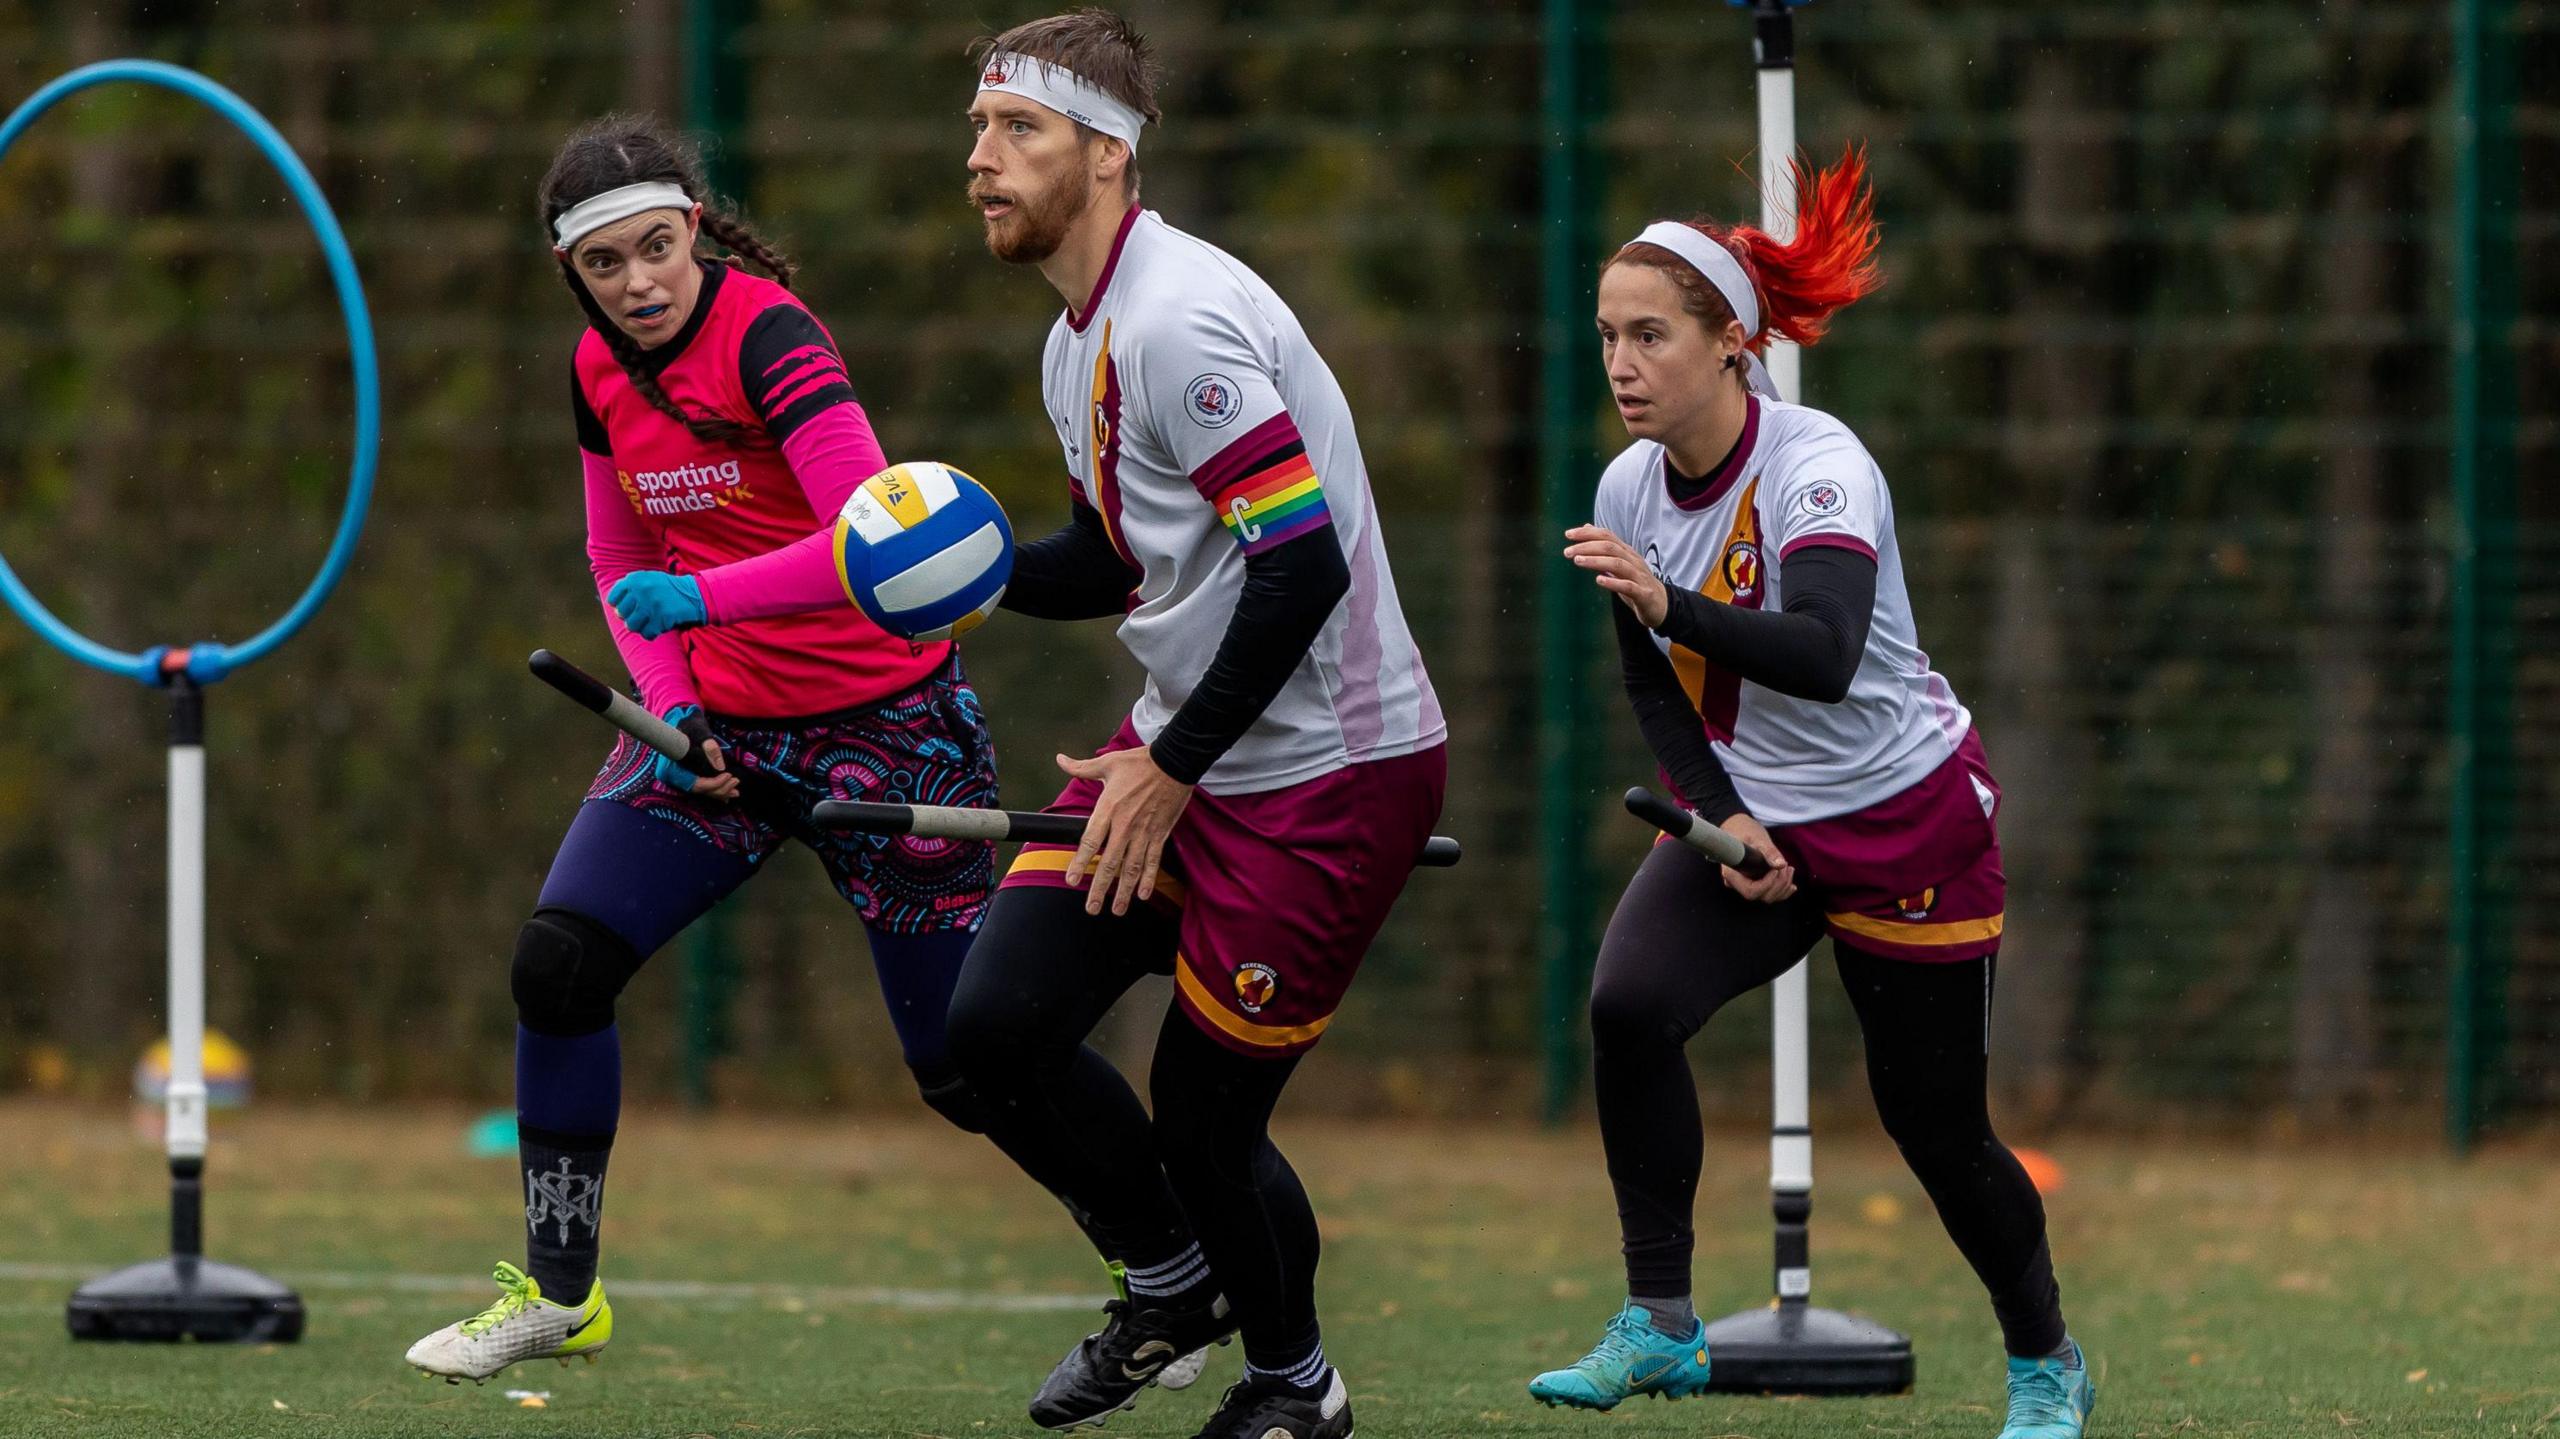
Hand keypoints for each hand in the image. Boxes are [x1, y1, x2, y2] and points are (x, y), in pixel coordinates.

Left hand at [608, 571, 706, 638]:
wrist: (694, 594)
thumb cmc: (667, 589)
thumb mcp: (647, 580)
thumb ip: (629, 589)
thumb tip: (614, 607)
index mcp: (635, 579)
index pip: (613, 599)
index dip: (620, 606)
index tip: (631, 607)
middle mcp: (641, 590)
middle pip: (621, 614)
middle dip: (630, 617)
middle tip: (642, 615)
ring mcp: (651, 604)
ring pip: (631, 626)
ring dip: (640, 627)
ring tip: (650, 622)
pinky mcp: (661, 617)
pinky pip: (647, 633)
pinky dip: (652, 633)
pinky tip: (659, 626)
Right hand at [654, 705, 739, 801]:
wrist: (682, 720)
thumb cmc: (688, 725)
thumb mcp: (699, 732)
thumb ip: (710, 748)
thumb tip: (721, 767)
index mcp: (671, 768)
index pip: (694, 784)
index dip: (713, 784)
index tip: (728, 775)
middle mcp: (673, 776)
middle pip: (699, 790)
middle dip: (719, 789)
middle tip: (736, 781)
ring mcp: (680, 776)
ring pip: (702, 790)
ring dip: (719, 791)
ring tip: (736, 791)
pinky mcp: (687, 774)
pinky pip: (702, 786)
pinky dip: (715, 789)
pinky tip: (728, 791)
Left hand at [1055, 745, 1192, 916]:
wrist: (1175, 762)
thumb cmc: (1140, 762)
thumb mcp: (1107, 762)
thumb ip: (1081, 767)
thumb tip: (1060, 760)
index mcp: (1108, 808)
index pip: (1090, 841)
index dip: (1080, 863)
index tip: (1072, 881)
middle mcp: (1125, 825)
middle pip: (1109, 863)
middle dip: (1099, 888)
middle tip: (1091, 908)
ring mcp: (1144, 831)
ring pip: (1132, 868)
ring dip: (1124, 891)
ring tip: (1117, 911)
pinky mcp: (1160, 833)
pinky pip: (1153, 860)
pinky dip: (1148, 879)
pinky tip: (1142, 894)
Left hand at [1563, 525, 1668, 628]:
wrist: (1660, 604)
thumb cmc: (1636, 582)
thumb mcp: (1619, 563)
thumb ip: (1603, 548)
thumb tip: (1586, 528)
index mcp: (1626, 552)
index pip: (1607, 536)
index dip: (1588, 533)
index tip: (1568, 535)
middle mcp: (1633, 561)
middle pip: (1610, 547)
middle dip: (1587, 547)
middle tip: (1567, 551)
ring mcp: (1639, 576)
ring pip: (1617, 564)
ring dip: (1596, 561)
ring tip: (1577, 561)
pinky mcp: (1643, 594)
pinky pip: (1628, 586)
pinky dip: (1613, 582)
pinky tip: (1599, 580)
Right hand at [1716, 813, 1796, 903]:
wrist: (1739, 829)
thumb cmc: (1744, 831)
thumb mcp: (1757, 838)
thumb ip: (1769, 852)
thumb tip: (1780, 864)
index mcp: (1732, 874)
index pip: (1751, 891)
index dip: (1767, 884)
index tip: (1775, 869)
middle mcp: (1737, 883)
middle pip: (1762, 896)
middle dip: (1779, 883)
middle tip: (1786, 866)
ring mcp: (1745, 885)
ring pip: (1768, 897)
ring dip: (1783, 886)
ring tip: (1788, 868)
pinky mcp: (1754, 884)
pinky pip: (1770, 894)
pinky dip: (1783, 890)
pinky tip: (1791, 882)